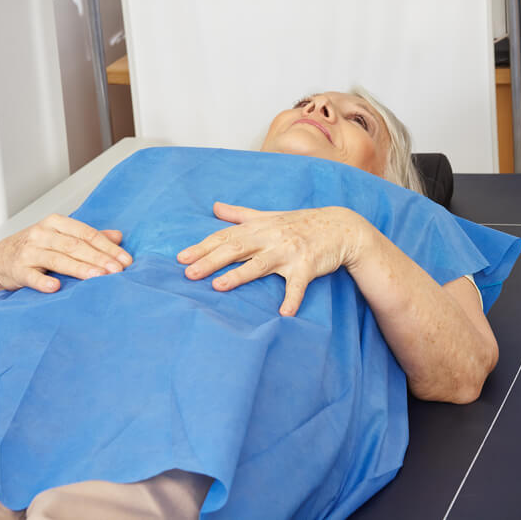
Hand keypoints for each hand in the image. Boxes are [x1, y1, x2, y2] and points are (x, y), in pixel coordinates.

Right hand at [0, 214, 131, 293]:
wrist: (0, 259)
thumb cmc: (37, 248)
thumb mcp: (62, 237)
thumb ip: (89, 237)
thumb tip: (118, 236)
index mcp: (57, 224)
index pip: (87, 234)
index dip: (108, 247)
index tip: (126, 261)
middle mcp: (42, 234)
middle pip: (75, 246)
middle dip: (99, 259)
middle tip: (117, 271)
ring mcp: (29, 251)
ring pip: (57, 259)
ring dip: (79, 269)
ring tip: (98, 277)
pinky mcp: (17, 269)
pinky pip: (31, 276)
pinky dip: (43, 281)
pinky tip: (56, 287)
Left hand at [177, 202, 366, 316]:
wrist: (340, 226)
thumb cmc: (301, 222)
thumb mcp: (269, 215)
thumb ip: (240, 214)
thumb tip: (215, 207)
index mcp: (259, 227)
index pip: (225, 237)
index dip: (203, 247)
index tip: (181, 258)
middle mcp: (271, 237)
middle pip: (236, 249)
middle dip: (211, 261)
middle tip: (188, 274)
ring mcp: (289, 252)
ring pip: (260, 264)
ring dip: (240, 276)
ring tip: (218, 287)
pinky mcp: (308, 266)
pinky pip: (298, 284)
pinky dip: (292, 298)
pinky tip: (284, 313)